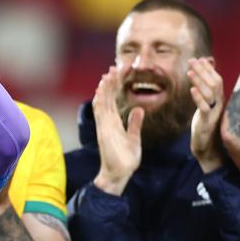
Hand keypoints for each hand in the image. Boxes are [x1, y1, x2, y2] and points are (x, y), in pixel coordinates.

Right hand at [93, 66, 141, 195]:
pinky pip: (100, 112)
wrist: (120, 173)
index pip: (114, 99)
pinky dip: (100, 100)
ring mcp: (104, 125)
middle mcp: (107, 121)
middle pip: (107, 97)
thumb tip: (139, 110)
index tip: (121, 73)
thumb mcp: (134, 138)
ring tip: (108, 74)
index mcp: (114, 122)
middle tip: (114, 67)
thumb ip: (135, 124)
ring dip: (105, 88)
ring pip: (102, 102)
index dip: (116, 86)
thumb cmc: (126, 159)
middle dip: (110, 82)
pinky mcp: (104, 130)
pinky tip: (101, 90)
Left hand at [188, 57, 224, 172]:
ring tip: (190, 71)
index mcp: (219, 100)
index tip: (200, 58)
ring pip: (210, 94)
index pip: (217, 80)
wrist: (208, 148)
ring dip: (200, 81)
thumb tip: (205, 80)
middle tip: (192, 60)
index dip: (208, 69)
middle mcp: (220, 104)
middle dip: (203, 71)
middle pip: (214, 83)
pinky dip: (198, 98)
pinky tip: (192, 90)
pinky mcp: (207, 122)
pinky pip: (204, 108)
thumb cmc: (206, 126)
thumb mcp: (206, 107)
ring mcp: (215, 113)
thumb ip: (206, 93)